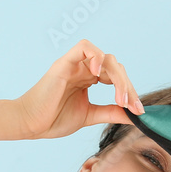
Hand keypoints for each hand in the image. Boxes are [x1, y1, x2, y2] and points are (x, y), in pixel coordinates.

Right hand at [16, 39, 142, 139]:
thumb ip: (112, 112)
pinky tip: (101, 75)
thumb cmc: (54, 119)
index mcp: (89, 79)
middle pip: (116, 67)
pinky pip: (85, 47)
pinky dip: (97, 57)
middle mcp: (84, 69)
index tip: (139, 111)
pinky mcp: (65, 63)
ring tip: (120, 99)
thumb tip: (135, 115)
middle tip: (132, 107)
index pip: (117, 77)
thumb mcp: (91, 115)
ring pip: (106, 57)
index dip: (130, 92)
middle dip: (128, 87)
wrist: (32, 124)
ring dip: (118, 78)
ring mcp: (75, 65)